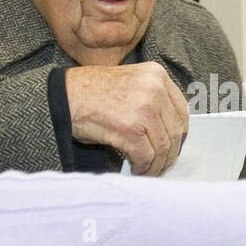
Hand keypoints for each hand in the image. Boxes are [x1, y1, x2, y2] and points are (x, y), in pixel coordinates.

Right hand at [66, 62, 189, 176]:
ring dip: (156, 164)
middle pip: (175, 130)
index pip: (182, 110)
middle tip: (161, 164)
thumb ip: (152, 99)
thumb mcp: (130, 84)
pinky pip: (146, 156)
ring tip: (148, 170)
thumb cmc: (91, 93)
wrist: (64, 96)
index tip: (172, 146)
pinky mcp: (131, 128)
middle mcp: (154, 88)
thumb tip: (169, 130)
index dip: (178, 133)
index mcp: (156, 75)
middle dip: (169, 153)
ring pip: (163, 147)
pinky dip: (143, 168)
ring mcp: (144, 108)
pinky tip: (136, 170)